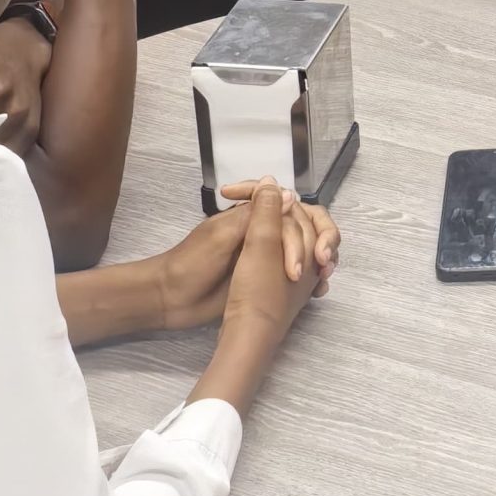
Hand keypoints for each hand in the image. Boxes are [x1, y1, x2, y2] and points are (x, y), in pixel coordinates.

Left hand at [156, 188, 339, 329]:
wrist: (170, 301)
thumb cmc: (191, 264)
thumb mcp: (221, 235)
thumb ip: (253, 215)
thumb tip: (290, 194)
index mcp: (251, 216)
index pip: (289, 206)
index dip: (305, 218)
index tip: (314, 241)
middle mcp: (262, 233)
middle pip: (302, 226)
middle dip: (318, 240)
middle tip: (322, 262)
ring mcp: (264, 258)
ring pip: (302, 250)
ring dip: (318, 259)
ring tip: (325, 276)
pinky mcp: (263, 281)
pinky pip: (294, 275)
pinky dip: (309, 280)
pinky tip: (318, 290)